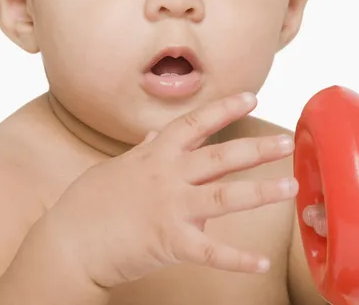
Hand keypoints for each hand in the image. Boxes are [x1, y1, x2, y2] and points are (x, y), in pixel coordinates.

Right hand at [47, 93, 297, 289]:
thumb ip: (141, 151)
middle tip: (289, 141)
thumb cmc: (89, 203)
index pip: (196, 123)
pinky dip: (237, 259)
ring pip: (224, 196)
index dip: (225, 108)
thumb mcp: (117, 167)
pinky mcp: (168, 242)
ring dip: (260, 191)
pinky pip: (210, 252)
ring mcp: (169, 207)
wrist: (68, 241)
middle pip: (220, 156)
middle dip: (257, 148)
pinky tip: (261, 262)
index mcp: (156, 154)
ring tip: (290, 187)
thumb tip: (152, 134)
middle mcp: (167, 175)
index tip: (252, 96)